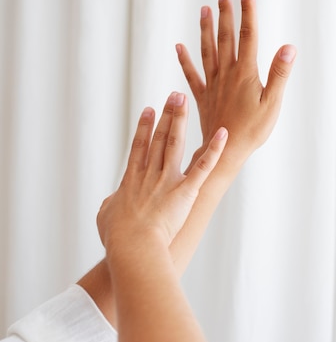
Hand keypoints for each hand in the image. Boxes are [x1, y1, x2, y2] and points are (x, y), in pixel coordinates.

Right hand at [97, 92, 227, 253]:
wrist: (132, 244)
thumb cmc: (116, 236)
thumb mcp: (105, 216)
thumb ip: (110, 204)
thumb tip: (112, 203)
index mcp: (131, 179)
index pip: (139, 146)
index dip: (145, 126)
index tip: (149, 109)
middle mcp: (150, 174)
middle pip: (159, 137)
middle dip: (167, 114)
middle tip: (174, 96)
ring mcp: (168, 180)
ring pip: (176, 143)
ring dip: (181, 120)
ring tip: (185, 100)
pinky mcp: (186, 190)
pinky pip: (203, 166)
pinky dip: (215, 149)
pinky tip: (223, 133)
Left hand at [176, 0, 295, 171]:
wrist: (224, 151)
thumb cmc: (253, 131)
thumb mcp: (272, 103)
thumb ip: (280, 74)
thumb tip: (289, 47)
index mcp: (245, 73)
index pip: (248, 35)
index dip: (248, 12)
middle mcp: (227, 74)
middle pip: (226, 37)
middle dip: (225, 12)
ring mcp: (212, 84)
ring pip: (208, 51)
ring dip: (206, 29)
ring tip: (204, 9)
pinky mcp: (202, 97)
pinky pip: (192, 75)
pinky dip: (185, 60)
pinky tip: (179, 47)